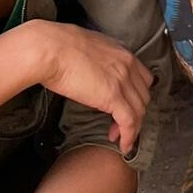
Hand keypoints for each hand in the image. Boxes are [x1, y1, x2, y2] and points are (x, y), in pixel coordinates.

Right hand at [20, 20, 153, 153]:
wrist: (49, 49)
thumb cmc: (57, 46)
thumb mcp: (88, 48)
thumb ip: (98, 60)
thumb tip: (93, 71)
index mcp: (122, 53)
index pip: (143, 78)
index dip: (137, 95)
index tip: (128, 105)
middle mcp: (128, 66)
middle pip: (143, 96)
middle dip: (136, 112)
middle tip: (122, 123)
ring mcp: (123, 81)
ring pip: (139, 111)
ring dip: (132, 127)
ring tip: (118, 136)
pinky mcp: (113, 97)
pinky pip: (129, 122)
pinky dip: (129, 136)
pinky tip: (123, 145)